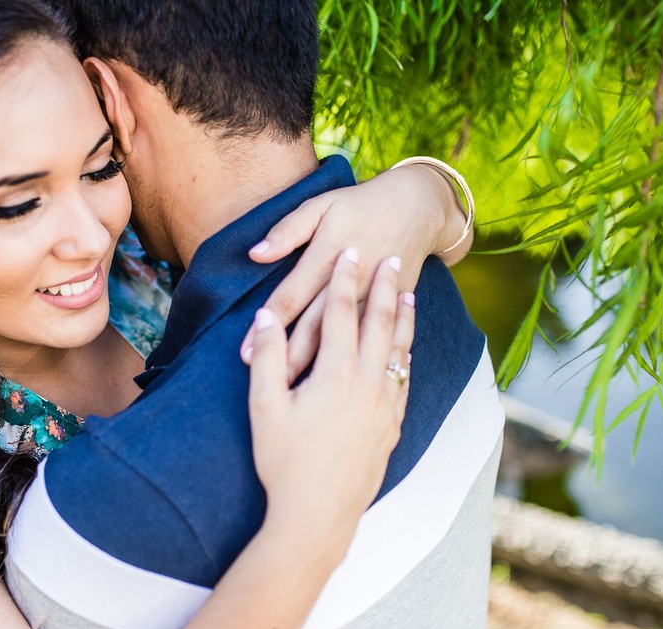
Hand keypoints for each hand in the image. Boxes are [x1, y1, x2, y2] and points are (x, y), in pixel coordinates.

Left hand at [241, 163, 468, 381]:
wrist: (418, 206)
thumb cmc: (361, 204)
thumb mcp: (321, 204)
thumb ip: (288, 230)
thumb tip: (256, 254)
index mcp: (327, 255)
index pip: (290, 297)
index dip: (267, 326)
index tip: (244, 352)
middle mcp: (349, 281)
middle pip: (314, 325)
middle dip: (288, 356)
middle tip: (264, 383)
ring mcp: (373, 296)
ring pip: (342, 337)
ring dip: (318, 363)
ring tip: (294, 390)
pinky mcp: (391, 304)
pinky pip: (371, 337)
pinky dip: (356, 357)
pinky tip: (342, 381)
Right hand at [247, 248, 415, 558]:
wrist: (317, 514)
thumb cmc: (284, 462)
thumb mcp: (264, 407)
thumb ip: (266, 357)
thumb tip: (266, 317)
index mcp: (335, 374)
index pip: (342, 313)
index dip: (344, 279)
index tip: (348, 252)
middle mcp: (368, 384)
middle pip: (381, 323)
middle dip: (386, 287)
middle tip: (395, 257)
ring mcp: (385, 406)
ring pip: (401, 350)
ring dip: (405, 318)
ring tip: (411, 293)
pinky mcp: (391, 427)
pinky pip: (405, 379)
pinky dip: (407, 355)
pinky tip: (406, 349)